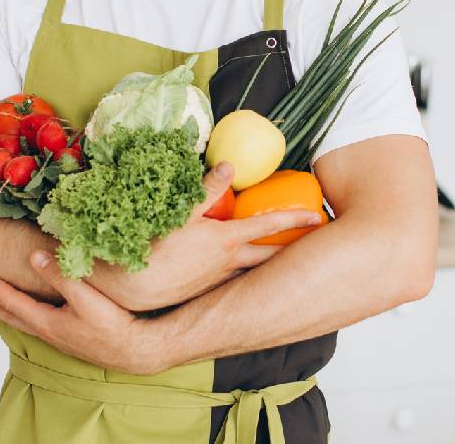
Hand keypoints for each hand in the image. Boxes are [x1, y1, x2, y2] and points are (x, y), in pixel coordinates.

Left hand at [0, 251, 166, 374]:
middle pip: (11, 315)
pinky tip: (34, 313)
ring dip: (8, 310)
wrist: (134, 352)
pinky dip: (26, 315)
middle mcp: (47, 332)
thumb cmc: (111, 325)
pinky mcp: (70, 338)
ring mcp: (59, 337)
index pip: (11, 300)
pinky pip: (37, 324)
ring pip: (24, 321)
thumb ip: (60, 276)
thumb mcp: (85, 297)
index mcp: (45, 321)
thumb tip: (34, 256)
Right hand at [86, 161, 323, 311]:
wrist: (137, 288)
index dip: (295, 219)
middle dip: (295, 247)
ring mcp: (221, 278)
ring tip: (288, 255)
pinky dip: (250, 271)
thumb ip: (207, 189)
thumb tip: (229, 165)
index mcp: (227, 239)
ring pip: (257, 269)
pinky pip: (237, 278)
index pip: (269, 225)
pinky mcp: (209, 289)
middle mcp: (230, 261)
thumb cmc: (157, 248)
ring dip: (274, 262)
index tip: (317, 216)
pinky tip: (247, 268)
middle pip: (272, 254)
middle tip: (315, 242)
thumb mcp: (181, 213)